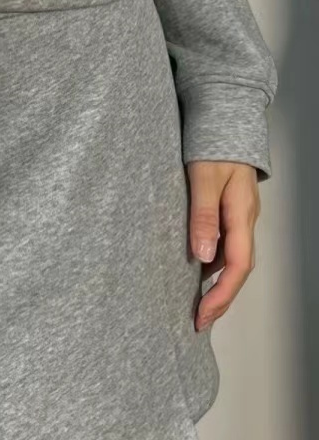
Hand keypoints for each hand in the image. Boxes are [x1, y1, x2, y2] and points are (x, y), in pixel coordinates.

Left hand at [188, 160, 260, 330]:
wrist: (223, 119)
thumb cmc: (214, 145)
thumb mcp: (204, 178)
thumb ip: (203, 215)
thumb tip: (202, 255)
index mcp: (242, 215)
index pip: (237, 266)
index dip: (221, 295)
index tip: (202, 315)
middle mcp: (243, 220)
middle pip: (237, 270)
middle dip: (220, 299)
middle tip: (198, 321)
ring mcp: (238, 217)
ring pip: (232, 260)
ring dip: (216, 285)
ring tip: (196, 306)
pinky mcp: (228, 212)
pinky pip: (224, 246)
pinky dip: (212, 265)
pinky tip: (196, 272)